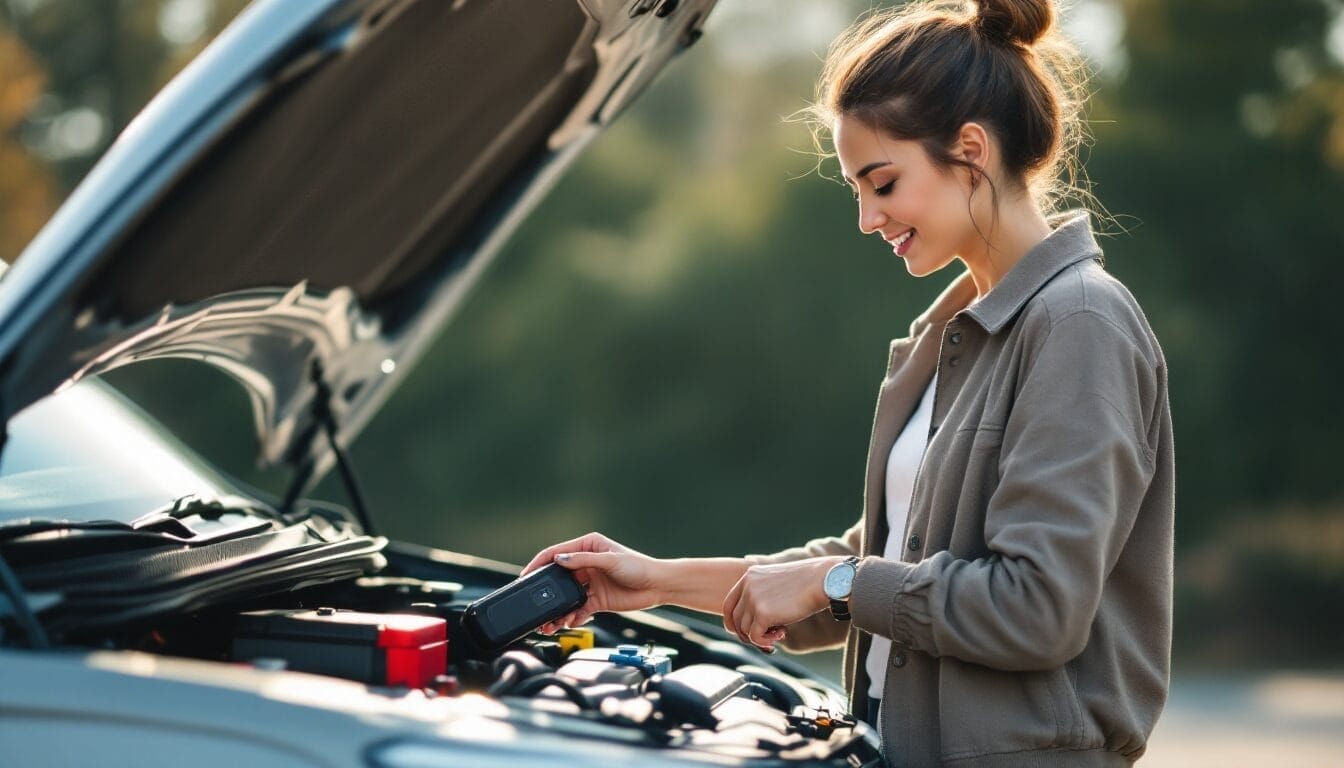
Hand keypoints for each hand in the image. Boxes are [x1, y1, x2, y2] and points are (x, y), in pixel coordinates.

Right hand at [521, 532, 663, 632]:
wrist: (658, 586)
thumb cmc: (639, 566)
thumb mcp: (610, 560)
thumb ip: (583, 560)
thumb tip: (558, 560)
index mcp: (588, 546)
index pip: (556, 553)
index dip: (539, 564)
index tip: (526, 576)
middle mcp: (586, 564)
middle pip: (558, 578)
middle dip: (547, 593)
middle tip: (536, 606)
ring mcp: (590, 583)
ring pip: (566, 597)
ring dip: (558, 610)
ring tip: (550, 623)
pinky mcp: (596, 600)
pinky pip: (578, 609)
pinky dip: (572, 617)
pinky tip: (570, 622)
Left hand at [721, 556, 843, 650]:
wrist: (823, 580)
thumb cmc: (807, 584)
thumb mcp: (777, 585)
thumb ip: (762, 598)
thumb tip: (752, 626)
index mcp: (749, 576)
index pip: (729, 604)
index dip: (733, 622)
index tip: (744, 633)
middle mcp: (748, 585)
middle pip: (735, 619)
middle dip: (746, 634)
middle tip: (765, 638)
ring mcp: (753, 598)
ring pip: (745, 630)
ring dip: (761, 636)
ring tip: (781, 631)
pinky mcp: (763, 613)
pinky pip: (755, 637)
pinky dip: (765, 641)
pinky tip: (783, 634)